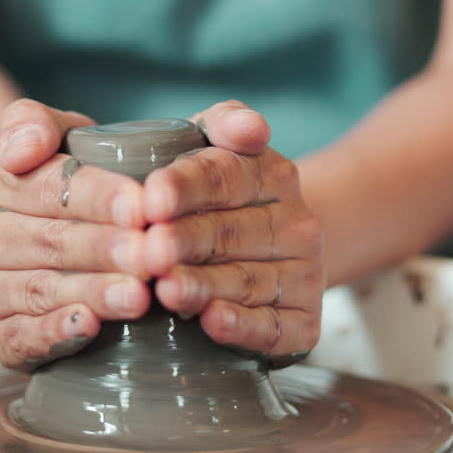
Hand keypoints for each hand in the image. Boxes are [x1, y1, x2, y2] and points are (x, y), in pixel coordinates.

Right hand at [0, 100, 150, 369]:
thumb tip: (20, 149)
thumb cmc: (60, 182)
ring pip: (42, 290)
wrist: (27, 232)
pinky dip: (57, 333)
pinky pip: (23, 336)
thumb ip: (35, 122)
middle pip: (50, 242)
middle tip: (153, 257)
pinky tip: (91, 326)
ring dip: (93, 293)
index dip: (100, 197)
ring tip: (140, 295)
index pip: (50, 189)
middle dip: (106, 250)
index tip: (142, 206)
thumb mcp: (54, 136)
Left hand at [144, 101, 324, 362]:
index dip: (186, 187)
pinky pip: (274, 329)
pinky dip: (243, 327)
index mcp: (273, 175)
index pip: (226, 176)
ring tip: (166, 289)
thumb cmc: (221, 197)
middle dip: (187, 242)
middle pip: (232, 232)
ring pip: (248, 282)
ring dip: (205, 286)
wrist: (274, 249)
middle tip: (149, 251)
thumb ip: (224, 123)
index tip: (151, 198)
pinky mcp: (304, 323)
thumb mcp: (218, 146)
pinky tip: (212, 322)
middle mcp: (296, 225)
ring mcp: (304, 276)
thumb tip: (251, 128)